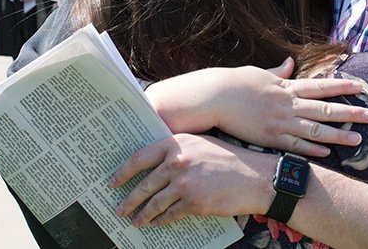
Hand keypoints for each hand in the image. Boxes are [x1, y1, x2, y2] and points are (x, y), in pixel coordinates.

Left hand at [110, 133, 274, 227]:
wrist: (255, 177)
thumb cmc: (230, 159)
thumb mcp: (201, 145)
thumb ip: (178, 150)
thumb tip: (155, 165)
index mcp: (176, 144)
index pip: (139, 158)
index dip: (122, 172)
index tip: (112, 182)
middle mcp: (177, 161)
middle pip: (143, 184)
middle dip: (128, 200)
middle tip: (119, 208)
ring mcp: (184, 183)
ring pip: (153, 203)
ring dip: (142, 215)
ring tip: (136, 221)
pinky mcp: (193, 203)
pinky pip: (169, 215)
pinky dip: (161, 221)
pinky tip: (157, 224)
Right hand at [146, 58, 367, 156]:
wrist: (214, 97)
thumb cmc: (234, 83)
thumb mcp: (258, 74)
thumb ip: (276, 73)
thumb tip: (288, 64)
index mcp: (286, 87)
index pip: (320, 86)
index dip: (342, 86)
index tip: (360, 86)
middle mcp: (287, 104)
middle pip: (324, 110)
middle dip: (350, 113)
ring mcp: (279, 122)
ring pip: (314, 131)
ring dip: (337, 136)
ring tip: (357, 140)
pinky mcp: (269, 138)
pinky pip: (295, 146)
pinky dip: (312, 149)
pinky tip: (327, 152)